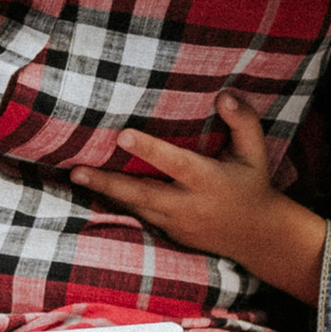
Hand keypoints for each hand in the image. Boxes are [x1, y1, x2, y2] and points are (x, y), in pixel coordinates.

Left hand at [71, 94, 326, 300]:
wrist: (257, 237)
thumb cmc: (252, 184)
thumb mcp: (255, 152)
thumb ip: (243, 121)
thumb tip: (223, 95)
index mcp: (210, 181)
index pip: (177, 164)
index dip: (150, 150)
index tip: (123, 135)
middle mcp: (190, 205)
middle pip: (144, 194)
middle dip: (108, 184)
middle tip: (76, 172)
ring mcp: (177, 224)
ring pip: (135, 209)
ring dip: (105, 194)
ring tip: (73, 177)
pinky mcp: (169, 234)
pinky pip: (139, 218)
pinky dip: (115, 206)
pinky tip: (90, 191)